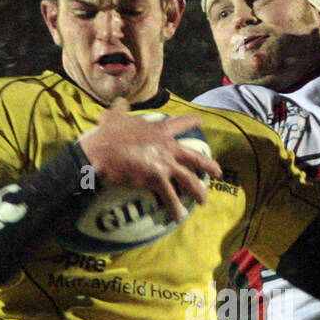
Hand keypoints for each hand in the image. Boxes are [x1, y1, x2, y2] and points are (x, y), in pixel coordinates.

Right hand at [77, 102, 221, 222]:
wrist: (101, 152)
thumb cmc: (107, 134)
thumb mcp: (115, 115)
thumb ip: (121, 108)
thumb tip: (120, 101)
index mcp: (161, 130)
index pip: (183, 122)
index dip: (193, 121)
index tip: (200, 122)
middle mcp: (168, 147)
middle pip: (195, 156)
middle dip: (209, 165)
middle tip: (218, 172)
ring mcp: (164, 163)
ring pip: (189, 179)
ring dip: (198, 191)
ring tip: (203, 200)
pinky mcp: (157, 178)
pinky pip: (170, 197)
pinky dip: (175, 208)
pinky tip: (178, 218)